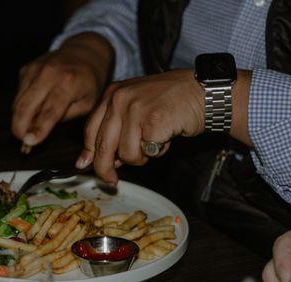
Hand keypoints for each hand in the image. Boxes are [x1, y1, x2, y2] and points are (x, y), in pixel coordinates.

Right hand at [11, 33, 113, 151]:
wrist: (83, 54)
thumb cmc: (88, 83)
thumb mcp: (87, 104)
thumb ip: (65, 117)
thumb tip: (40, 132)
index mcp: (68, 84)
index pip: (49, 112)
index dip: (38, 129)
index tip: (29, 142)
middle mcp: (48, 74)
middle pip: (25, 107)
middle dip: (20, 128)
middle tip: (23, 142)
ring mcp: (34, 70)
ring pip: (17, 104)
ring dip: (19, 120)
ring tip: (26, 131)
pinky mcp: (25, 70)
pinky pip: (18, 96)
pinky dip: (21, 108)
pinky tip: (31, 112)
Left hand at [76, 69, 204, 184]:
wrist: (204, 91)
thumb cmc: (171, 102)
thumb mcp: (136, 108)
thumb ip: (115, 129)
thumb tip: (92, 161)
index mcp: (113, 94)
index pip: (91, 130)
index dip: (89, 153)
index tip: (86, 166)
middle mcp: (120, 98)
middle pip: (102, 145)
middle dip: (105, 168)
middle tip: (111, 181)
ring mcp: (135, 109)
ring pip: (126, 154)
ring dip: (141, 157)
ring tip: (154, 142)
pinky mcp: (152, 121)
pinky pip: (146, 152)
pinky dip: (157, 152)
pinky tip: (166, 137)